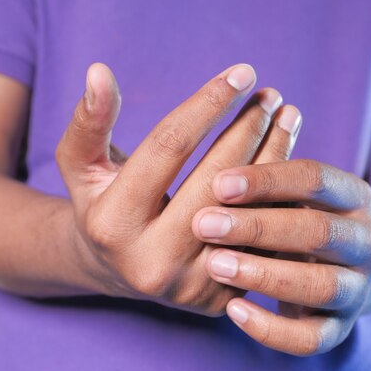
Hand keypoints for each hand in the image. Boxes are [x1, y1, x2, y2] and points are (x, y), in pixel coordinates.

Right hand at [56, 63, 301, 315]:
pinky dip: (279, 198)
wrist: (120, 270)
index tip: (243, 72)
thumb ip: (88, 122)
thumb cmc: (101, 206)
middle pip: (217, 180)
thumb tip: (99, 71)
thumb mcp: (81, 166)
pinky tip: (289, 163)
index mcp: (114, 225)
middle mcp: (152, 263)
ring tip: (287, 118)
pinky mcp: (220, 300)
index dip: (208, 104)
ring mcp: (190, 287)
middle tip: (271, 95)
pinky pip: (262, 240)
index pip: (169, 149)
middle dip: (249, 129)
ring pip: (248, 211)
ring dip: (275, 158)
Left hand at [192, 160, 370, 352]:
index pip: (316, 179)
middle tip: (206, 225)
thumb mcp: (288, 195)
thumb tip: (218, 168)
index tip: (218, 184)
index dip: (267, 180)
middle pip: (320, 232)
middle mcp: (368, 243)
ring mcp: (358, 289)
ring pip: (321, 285)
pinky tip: (233, 309)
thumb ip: (263, 183)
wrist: (339, 268)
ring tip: (215, 265)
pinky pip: (311, 338)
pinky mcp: (340, 329)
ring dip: (264, 274)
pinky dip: (271, 328)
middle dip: (258, 228)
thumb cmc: (296, 219)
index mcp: (355, 197)